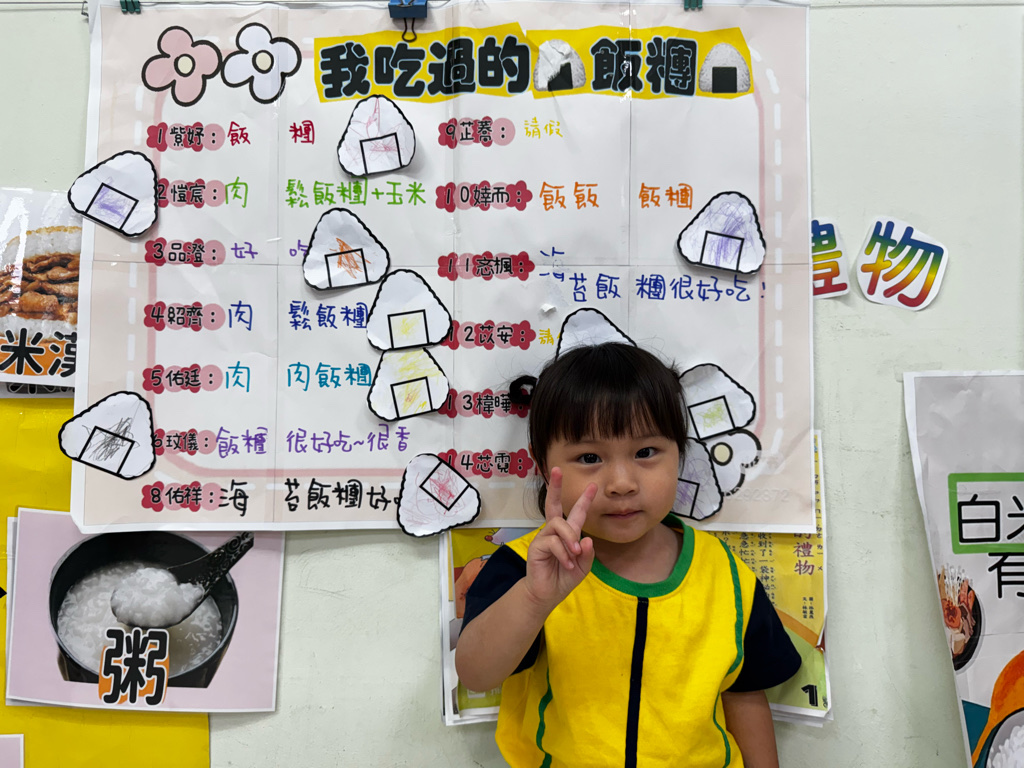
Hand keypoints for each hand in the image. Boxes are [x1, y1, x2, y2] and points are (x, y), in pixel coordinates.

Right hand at [523, 467, 595, 609]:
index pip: (576, 513)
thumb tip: (587, 539)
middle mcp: (554, 532)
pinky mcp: (537, 546)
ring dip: (570, 539)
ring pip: (559, 524)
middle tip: (557, 470)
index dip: (584, 500)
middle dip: (556, 487)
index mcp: (567, 534)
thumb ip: (587, 554)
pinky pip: (553, 542)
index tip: (593, 485)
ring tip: (575, 554)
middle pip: (554, 504)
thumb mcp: (583, 567)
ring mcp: (544, 537)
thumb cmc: (564, 578)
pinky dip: (564, 554)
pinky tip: (567, 565)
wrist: (547, 594)